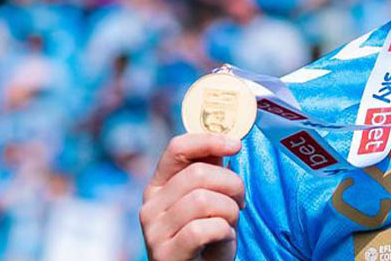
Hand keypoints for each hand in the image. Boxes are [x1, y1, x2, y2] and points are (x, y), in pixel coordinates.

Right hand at [140, 134, 244, 260]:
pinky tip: (222, 238)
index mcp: (159, 186)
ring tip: (230, 222)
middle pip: (198, 174)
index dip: (209, 141)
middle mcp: (150, 206)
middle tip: (240, 201)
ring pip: (203, 200)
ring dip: (230, 210)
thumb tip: (227, 140)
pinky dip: (223, 231)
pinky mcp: (165, 254)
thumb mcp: (211, 199)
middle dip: (232, 184)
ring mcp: (154, 231)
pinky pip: (203, 229)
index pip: (177, 148)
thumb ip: (211, 172)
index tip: (235, 145)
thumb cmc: (208, 236)